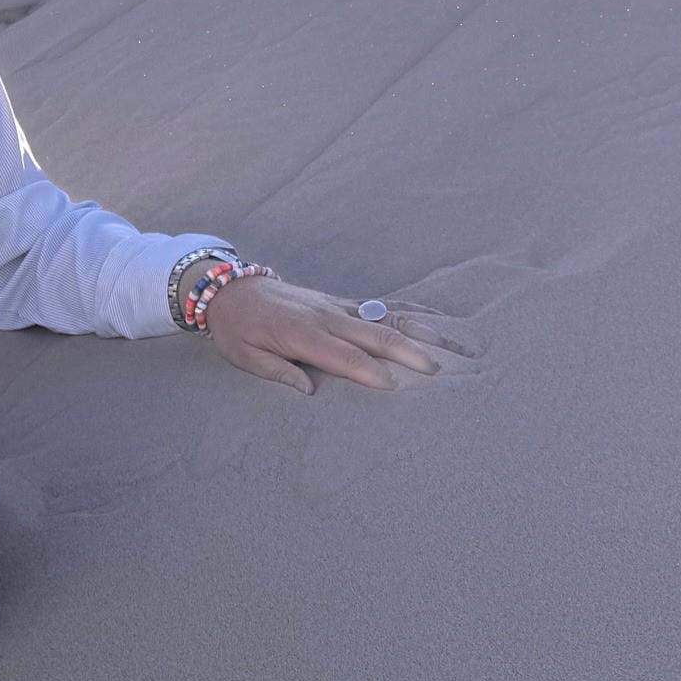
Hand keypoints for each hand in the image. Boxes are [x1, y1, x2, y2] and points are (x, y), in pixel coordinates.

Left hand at [201, 274, 472, 396]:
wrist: (230, 288)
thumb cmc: (237, 329)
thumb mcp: (245, 357)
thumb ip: (277, 372)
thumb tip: (309, 392)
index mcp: (302, 334)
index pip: (342, 354)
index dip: (368, 369)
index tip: (393, 386)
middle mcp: (326, 316)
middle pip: (373, 333)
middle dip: (406, 351)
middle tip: (436, 370)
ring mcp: (336, 306)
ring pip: (384, 316)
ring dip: (417, 331)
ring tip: (449, 345)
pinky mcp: (340, 302)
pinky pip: (379, 305)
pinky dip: (408, 311)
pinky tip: (434, 319)